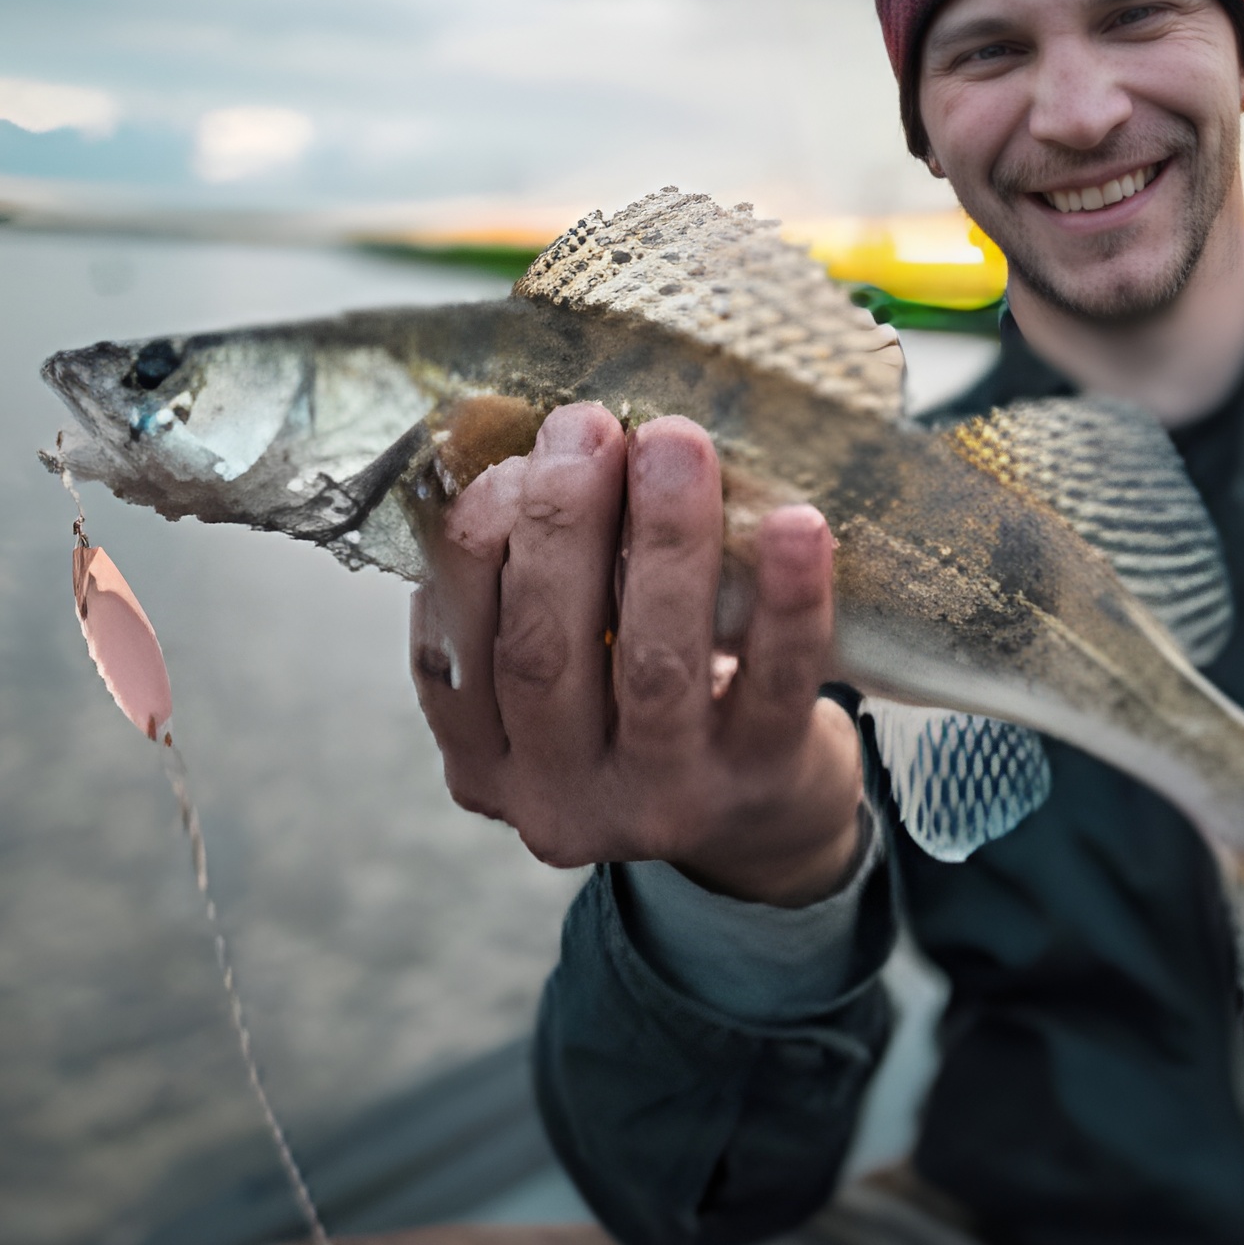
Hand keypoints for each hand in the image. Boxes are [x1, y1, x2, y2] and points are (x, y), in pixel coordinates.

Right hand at [410, 402, 863, 906]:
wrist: (761, 817)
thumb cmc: (642, 704)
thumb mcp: (563, 671)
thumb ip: (531, 586)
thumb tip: (534, 445)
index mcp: (484, 760)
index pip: (448, 650)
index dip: (473, 542)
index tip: (514, 456)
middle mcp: (556, 797)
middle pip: (539, 652)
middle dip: (559, 523)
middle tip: (587, 427)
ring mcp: (660, 802)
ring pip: (652, 663)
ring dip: (663, 540)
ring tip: (675, 444)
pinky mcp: (758, 786)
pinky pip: (773, 686)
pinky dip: (786, 601)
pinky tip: (795, 525)